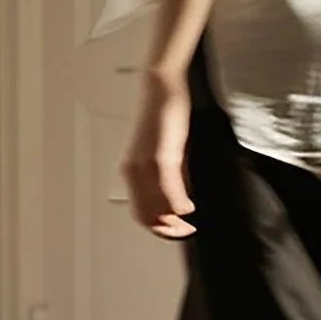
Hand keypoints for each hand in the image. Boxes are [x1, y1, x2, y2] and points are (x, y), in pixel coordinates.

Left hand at [121, 70, 195, 238]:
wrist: (161, 87)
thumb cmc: (164, 115)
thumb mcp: (168, 151)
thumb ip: (174, 176)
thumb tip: (182, 199)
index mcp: (131, 171)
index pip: (140, 212)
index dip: (158, 228)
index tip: (178, 231)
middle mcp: (133, 171)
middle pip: (145, 216)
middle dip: (167, 230)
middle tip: (187, 232)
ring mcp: (144, 165)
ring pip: (155, 208)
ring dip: (173, 222)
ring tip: (189, 225)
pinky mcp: (160, 155)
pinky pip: (168, 189)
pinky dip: (179, 203)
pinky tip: (189, 208)